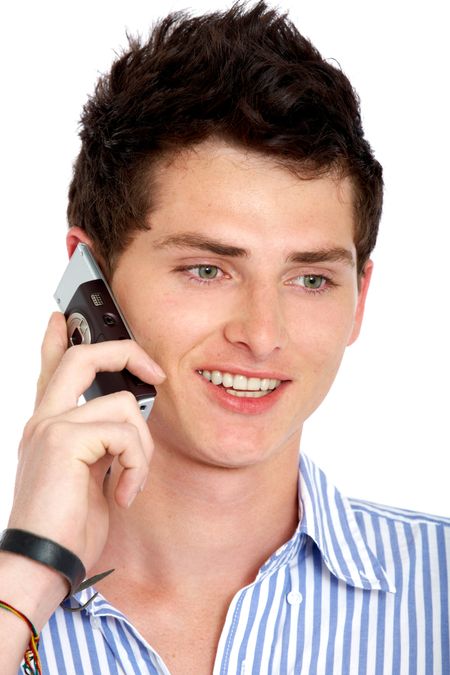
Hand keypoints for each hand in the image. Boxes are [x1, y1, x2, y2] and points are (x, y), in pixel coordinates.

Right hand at [8, 312, 164, 574]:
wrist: (43, 561)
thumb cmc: (66, 526)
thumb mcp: (88, 476)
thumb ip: (100, 444)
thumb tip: (129, 425)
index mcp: (48, 426)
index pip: (51, 371)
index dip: (55, 340)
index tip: (59, 318)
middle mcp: (45, 420)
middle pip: (83, 358)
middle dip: (126, 353)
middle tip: (155, 371)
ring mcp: (51, 426)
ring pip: (126, 405)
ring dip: (143, 449)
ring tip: (130, 482)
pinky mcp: (64, 440)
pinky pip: (126, 433)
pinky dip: (137, 466)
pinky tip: (123, 493)